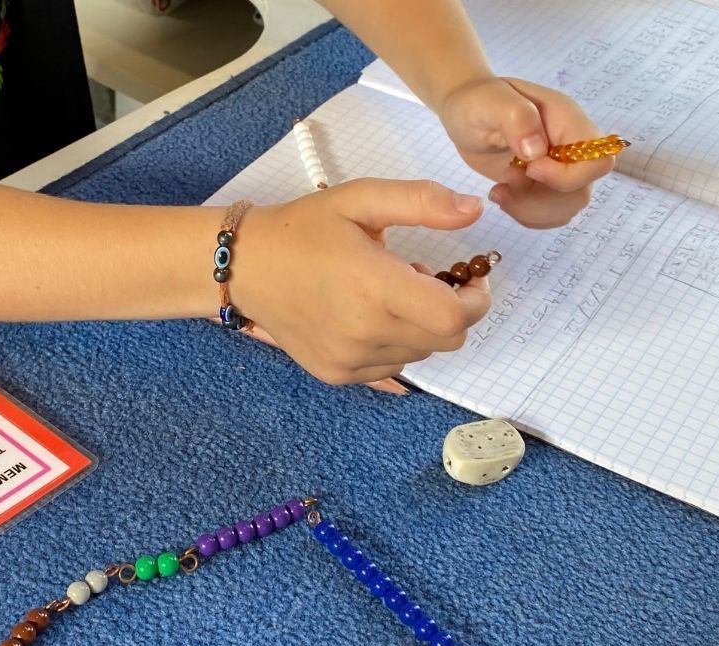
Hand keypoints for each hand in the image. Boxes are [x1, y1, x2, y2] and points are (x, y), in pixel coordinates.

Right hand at [233, 179, 490, 385]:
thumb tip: (474, 209)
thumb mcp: (361, 199)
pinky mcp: (337, 373)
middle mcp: (364, 332)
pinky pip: (390, 367)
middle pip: (445, 340)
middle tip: (422, 279)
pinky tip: (370, 315)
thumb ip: (421, 202)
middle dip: (449, 311)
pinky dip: (395, 344)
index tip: (468, 279)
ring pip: (419, 355)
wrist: (244, 266)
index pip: (454, 318)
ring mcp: (349, 359)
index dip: (475, 300)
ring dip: (420, 327)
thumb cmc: (303, 228)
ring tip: (389, 295)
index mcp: (375, 288)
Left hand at [437, 76, 611, 228]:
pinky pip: (549, 215)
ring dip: (529, 209)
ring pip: (566, 209)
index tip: (530, 169)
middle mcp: (571, 148)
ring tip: (499, 188)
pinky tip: (501, 195)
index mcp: (568, 122)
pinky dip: (524, 214)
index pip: (598, 159)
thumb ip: (517, 119)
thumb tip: (537, 151)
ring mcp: (560, 170)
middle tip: (507, 177)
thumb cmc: (478, 102)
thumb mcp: (491, 103)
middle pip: (581, 191)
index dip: (567, 176)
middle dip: (541, 198)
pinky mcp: (544, 188)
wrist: (465, 114)